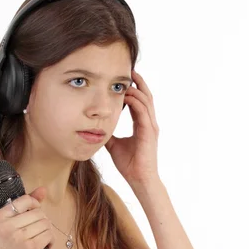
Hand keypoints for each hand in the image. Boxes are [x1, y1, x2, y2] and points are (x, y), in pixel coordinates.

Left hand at [104, 69, 159, 186]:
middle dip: (138, 82)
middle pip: (146, 96)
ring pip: (146, 100)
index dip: (133, 89)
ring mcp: (151, 127)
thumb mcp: (114, 145)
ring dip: (137, 88)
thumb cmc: (129, 165)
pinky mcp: (149, 132)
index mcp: (142, 125)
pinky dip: (135, 101)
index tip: (123, 80)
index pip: (139, 102)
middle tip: (129, 69)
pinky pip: (143, 111)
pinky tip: (127, 96)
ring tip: (128, 77)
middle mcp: (149, 123)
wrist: (139, 179)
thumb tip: (97, 127)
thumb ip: (108, 134)